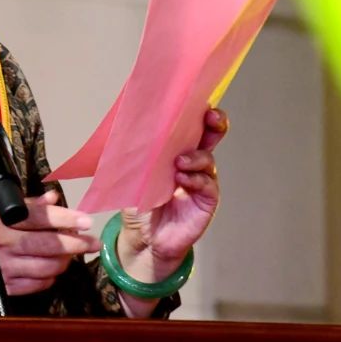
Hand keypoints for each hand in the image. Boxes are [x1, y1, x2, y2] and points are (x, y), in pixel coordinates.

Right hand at [0, 189, 99, 296]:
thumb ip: (22, 204)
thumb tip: (51, 198)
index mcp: (2, 220)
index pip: (42, 217)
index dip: (68, 219)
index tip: (86, 220)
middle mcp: (6, 243)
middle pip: (51, 245)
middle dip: (77, 244)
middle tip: (92, 242)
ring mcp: (5, 267)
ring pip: (47, 267)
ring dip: (64, 262)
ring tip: (71, 256)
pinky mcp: (3, 286)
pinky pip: (36, 285)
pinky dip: (48, 278)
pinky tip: (51, 271)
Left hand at [119, 107, 227, 272]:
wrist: (143, 239)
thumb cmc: (138, 204)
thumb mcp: (132, 175)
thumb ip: (135, 154)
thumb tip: (126, 126)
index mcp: (174, 151)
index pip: (190, 127)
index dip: (197, 113)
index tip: (199, 102)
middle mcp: (192, 163)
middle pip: (211, 137)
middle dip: (214, 124)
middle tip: (210, 117)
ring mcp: (201, 181)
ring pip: (208, 160)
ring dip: (196, 157)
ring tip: (179, 162)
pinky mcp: (207, 201)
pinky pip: (208, 185)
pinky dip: (197, 179)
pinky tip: (183, 179)